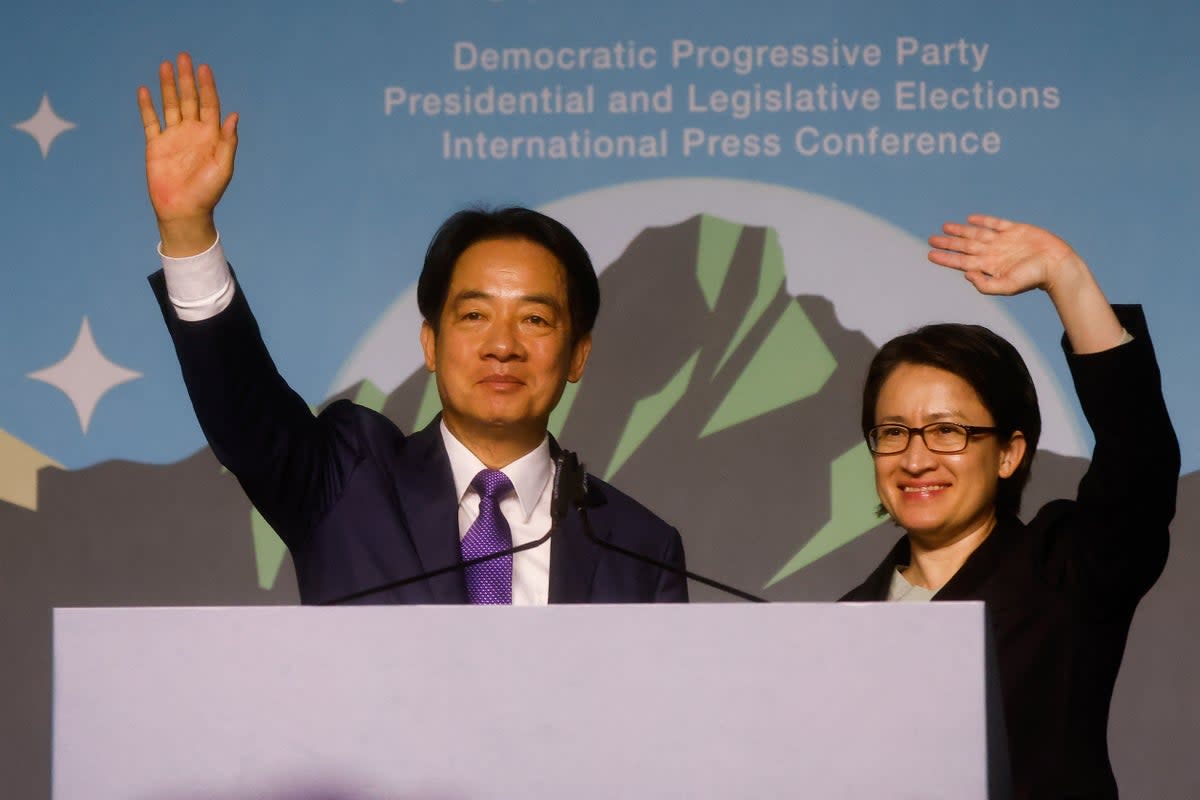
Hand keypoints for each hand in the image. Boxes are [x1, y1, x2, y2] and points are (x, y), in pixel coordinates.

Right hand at [137, 52, 237, 255]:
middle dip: (187, 79)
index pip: (209, 105)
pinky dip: (147, 106)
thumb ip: (228, 142)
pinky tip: (144, 90)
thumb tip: (233, 116)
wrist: (184, 210)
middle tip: (184, 57)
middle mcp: (192, 132)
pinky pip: (150, 121)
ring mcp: (173, 137)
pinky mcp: (156, 145)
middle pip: (189, 99)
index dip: (207, 86)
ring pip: (169, 105)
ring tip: (165, 65)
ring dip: (167, 86)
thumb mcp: (223, 167)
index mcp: (210, 136)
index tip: (204, 68)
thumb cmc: (207, 192)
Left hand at [927, 214, 1083, 295]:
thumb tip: (965, 275)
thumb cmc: (1033, 279)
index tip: (930, 255)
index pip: (961, 262)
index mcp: (988, 266)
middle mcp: (992, 253)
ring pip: (976, 234)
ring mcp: (1003, 241)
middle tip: (931, 239)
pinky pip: (995, 223)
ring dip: (960, 231)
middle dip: (948, 243)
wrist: (1056, 265)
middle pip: (965, 246)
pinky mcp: (1015, 230)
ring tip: (945, 227)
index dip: (945, 258)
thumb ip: (985, 285)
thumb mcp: (1007, 287)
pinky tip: (970, 219)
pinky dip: (983, 221)